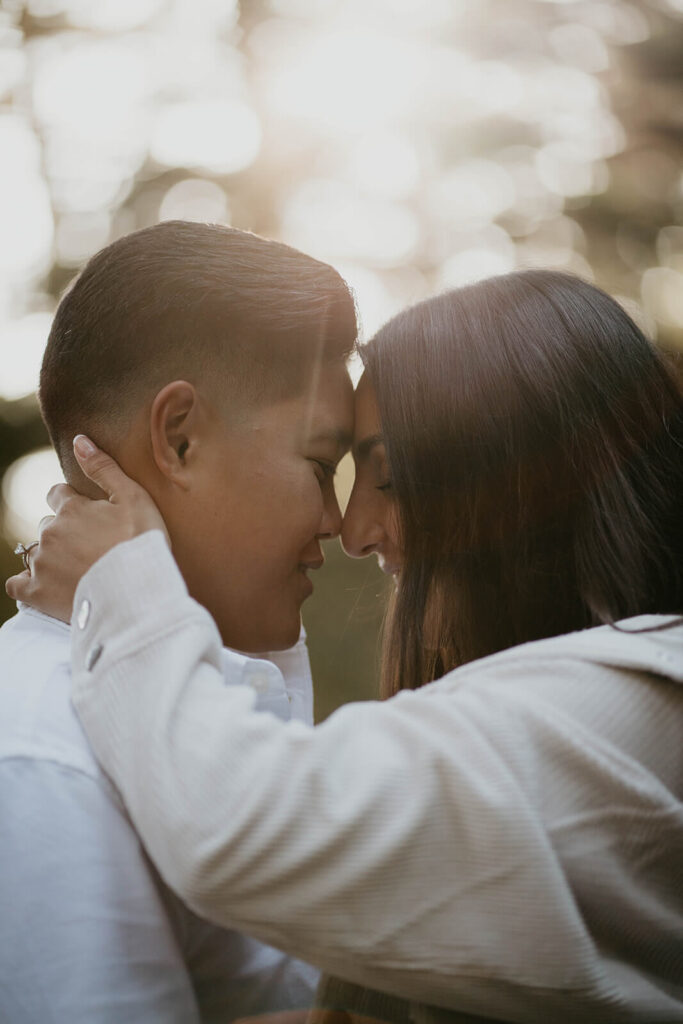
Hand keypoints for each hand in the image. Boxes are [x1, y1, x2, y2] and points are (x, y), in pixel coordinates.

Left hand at [5, 435, 167, 621]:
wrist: (140, 592)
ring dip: (51, 557)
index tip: (89, 517)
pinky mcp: (38, 593)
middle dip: (64, 532)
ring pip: (35, 552)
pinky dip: (26, 584)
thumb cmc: (142, 543)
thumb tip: (79, 439)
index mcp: (71, 508)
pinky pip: (17, 584)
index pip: (58, 495)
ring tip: (76, 570)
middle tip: (90, 549)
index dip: (73, 504)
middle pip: (48, 525)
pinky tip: (44, 586)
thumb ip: (104, 468)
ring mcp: (41, 563)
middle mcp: (50, 532)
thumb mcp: (134, 498)